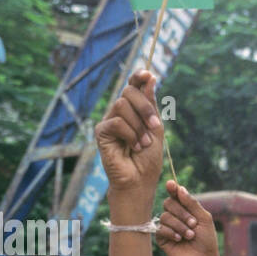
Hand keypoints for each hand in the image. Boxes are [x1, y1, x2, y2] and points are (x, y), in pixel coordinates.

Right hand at [94, 69, 163, 207]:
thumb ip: (151, 105)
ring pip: (122, 105)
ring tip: (143, 144)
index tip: (148, 74)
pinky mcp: (101, 132)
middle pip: (128, 92)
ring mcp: (109, 121)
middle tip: (155, 127)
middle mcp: (119, 113)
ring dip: (139, 126)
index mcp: (134, 110)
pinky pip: (116, 122)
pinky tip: (133, 147)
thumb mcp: (155, 129)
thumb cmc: (148, 159)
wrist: (140, 181)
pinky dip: (129, 134)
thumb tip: (149, 78)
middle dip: (145, 108)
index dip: (138, 77)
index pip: (133, 86)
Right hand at [158, 181, 219, 255]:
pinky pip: (160, 228)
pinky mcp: (161, 238)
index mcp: (186, 209)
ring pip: (165, 216)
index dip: (172, 188)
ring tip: (190, 235)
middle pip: (168, 203)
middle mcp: (175, 216)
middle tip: (194, 224)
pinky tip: (179, 239)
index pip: (175, 195)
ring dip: (180, 225)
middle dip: (182, 213)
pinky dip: (171, 232)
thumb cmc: (206, 240)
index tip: (171, 184)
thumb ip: (192, 203)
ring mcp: (167, 226)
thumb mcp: (204, 219)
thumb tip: (180, 188)